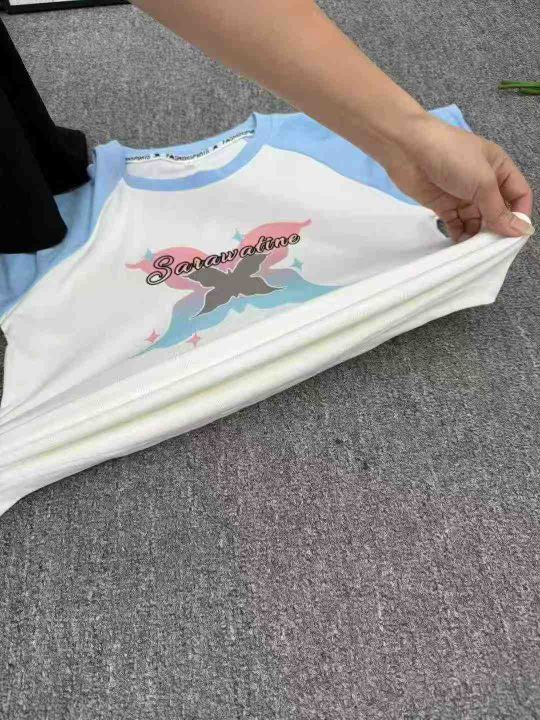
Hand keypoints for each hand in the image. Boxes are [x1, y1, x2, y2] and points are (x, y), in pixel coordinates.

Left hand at [379, 114, 533, 242]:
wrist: (408, 149)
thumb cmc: (451, 156)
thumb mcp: (483, 181)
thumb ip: (499, 210)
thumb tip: (522, 230)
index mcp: (499, 168)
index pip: (519, 194)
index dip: (520, 214)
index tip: (515, 236)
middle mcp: (482, 181)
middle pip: (497, 211)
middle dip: (496, 228)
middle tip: (493, 248)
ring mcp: (462, 194)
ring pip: (476, 220)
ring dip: (476, 235)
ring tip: (474, 249)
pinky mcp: (442, 204)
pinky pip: (456, 224)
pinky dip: (459, 235)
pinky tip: (459, 244)